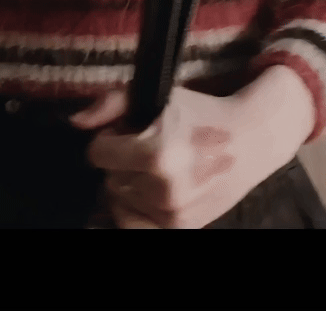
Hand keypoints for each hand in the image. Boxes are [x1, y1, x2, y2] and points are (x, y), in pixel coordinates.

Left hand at [72, 66, 315, 227]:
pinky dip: (136, 208)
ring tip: (157, 168)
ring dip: (129, 184)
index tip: (127, 132)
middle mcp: (165, 190)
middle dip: (120, 162)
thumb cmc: (200, 114)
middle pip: (108, 177)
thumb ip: (110, 104)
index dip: (109, 138)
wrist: (250, 140)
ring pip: (119, 200)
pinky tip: (151, 191)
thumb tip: (75, 122)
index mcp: (157, 155)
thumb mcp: (157, 97)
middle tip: (147, 150)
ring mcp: (173, 214)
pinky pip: (133, 224)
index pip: (97, 153)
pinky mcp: (181, 229)